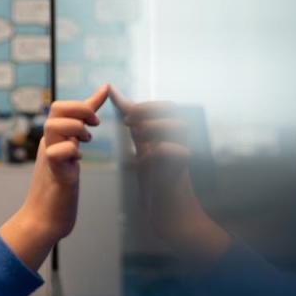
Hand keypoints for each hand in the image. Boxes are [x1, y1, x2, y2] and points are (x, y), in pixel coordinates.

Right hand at [0, 84, 108, 270]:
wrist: (43, 219)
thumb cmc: (59, 186)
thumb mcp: (71, 154)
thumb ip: (79, 131)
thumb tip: (88, 119)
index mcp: (53, 139)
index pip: (60, 107)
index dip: (82, 102)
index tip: (101, 104)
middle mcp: (48, 144)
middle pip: (56, 109)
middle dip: (80, 110)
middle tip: (94, 126)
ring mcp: (49, 158)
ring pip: (54, 127)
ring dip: (75, 130)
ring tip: (85, 144)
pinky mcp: (54, 174)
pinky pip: (57, 153)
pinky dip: (70, 152)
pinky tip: (77, 163)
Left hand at [110, 87, 229, 261]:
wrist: (164, 206)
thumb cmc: (153, 173)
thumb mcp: (139, 141)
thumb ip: (130, 115)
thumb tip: (112, 89)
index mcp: (169, 131)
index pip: (165, 105)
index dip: (144, 106)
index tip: (126, 119)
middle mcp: (179, 138)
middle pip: (172, 108)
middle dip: (148, 112)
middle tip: (128, 124)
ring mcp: (183, 152)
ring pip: (178, 126)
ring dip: (154, 128)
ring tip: (137, 140)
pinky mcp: (183, 169)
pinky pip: (176, 151)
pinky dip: (156, 153)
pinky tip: (142, 161)